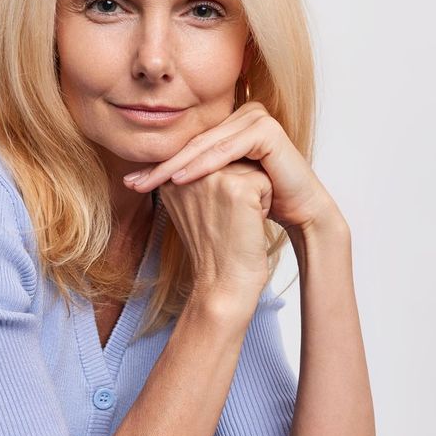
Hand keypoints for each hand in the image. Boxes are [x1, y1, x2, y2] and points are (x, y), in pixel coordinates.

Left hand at [123, 101, 334, 234]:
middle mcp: (244, 112)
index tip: (131, 183)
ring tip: (152, 183)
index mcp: (230, 121)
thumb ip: (191, 174)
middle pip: (194, 142)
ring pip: (207, 145)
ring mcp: (257, 117)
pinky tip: (181, 180)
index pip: (188, 142)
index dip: (159, 163)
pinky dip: (203, 165)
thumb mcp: (219, 186)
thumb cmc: (260, 202)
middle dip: (161, 165)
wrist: (300, 212)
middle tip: (133, 184)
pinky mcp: (267, 129)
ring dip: (177, 165)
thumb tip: (140, 177)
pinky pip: (227, 149)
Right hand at [154, 159, 273, 301]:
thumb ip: (194, 176)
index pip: (211, 159)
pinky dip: (264, 204)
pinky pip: (265, 181)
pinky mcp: (237, 188)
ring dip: (251, 194)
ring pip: (249, 167)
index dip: (222, 188)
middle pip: (230, 158)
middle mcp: (186, 172)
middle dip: (237, 187)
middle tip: (225, 221)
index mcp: (170, 176)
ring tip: (235, 222)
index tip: (213, 218)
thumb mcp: (192, 208)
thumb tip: (212, 150)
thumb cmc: (214, 249)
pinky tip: (247, 225)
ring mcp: (211, 178)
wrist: (223, 285)